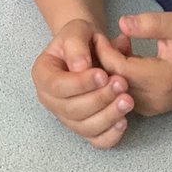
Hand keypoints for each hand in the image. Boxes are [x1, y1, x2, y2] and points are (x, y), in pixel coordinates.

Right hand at [31, 18, 133, 149]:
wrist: (90, 49)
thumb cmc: (81, 39)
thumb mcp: (76, 30)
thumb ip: (76, 45)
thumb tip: (80, 67)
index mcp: (43, 75)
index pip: (57, 86)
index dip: (80, 84)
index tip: (103, 74)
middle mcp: (51, 100)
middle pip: (72, 110)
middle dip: (99, 99)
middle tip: (122, 84)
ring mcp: (67, 117)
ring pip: (85, 127)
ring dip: (108, 116)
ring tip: (128, 100)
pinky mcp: (85, 128)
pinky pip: (96, 140)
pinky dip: (110, 135)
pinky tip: (123, 121)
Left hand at [93, 12, 171, 115]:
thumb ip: (149, 23)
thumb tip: (121, 23)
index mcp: (160, 79)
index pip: (117, 68)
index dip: (103, 50)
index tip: (98, 34)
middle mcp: (153, 99)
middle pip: (112, 81)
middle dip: (105, 58)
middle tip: (113, 38)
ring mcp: (150, 108)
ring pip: (114, 90)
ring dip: (111, 68)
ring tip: (124, 46)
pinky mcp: (148, 110)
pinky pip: (122, 94)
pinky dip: (118, 77)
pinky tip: (128, 60)